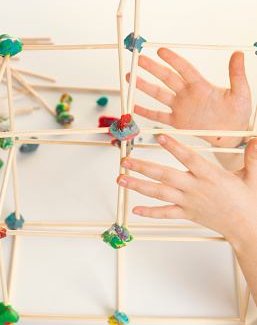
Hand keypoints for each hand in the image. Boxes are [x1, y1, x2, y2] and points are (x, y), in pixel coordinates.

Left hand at [117, 134, 256, 243]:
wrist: (247, 228)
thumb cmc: (249, 201)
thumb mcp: (254, 177)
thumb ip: (253, 157)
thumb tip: (256, 140)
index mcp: (210, 176)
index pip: (188, 158)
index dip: (174, 147)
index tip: (158, 136)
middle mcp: (195, 188)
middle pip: (164, 175)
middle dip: (142, 167)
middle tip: (125, 160)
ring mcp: (188, 202)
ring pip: (159, 193)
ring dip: (138, 185)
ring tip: (121, 179)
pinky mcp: (186, 214)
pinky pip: (165, 213)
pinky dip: (149, 212)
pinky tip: (135, 208)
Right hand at [128, 48, 251, 146]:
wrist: (233, 135)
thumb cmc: (238, 113)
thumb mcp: (241, 93)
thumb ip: (237, 75)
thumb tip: (238, 54)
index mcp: (201, 86)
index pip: (184, 69)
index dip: (173, 60)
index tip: (161, 51)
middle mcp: (188, 94)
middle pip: (167, 78)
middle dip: (152, 68)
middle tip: (139, 60)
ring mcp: (181, 107)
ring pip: (159, 94)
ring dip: (144, 86)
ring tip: (131, 78)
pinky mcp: (177, 121)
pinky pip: (159, 116)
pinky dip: (146, 112)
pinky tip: (134, 107)